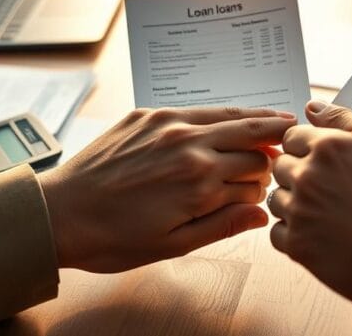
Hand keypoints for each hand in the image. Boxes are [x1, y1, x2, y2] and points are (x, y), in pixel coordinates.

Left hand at [39, 106, 294, 272]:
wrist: (59, 213)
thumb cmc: (111, 237)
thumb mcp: (172, 245)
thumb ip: (222, 225)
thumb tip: (262, 212)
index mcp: (199, 182)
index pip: (255, 170)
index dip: (265, 179)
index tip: (266, 185)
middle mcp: (189, 145)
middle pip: (250, 134)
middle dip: (273, 138)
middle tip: (293, 135)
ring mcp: (168, 124)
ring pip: (227, 114)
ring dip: (255, 116)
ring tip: (277, 117)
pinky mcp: (148, 114)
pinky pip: (195, 107)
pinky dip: (218, 112)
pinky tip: (227, 116)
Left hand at [269, 101, 351, 302]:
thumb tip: (322, 109)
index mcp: (340, 142)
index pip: (298, 132)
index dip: (310, 147)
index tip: (323, 160)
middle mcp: (314, 168)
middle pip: (284, 162)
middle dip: (301, 173)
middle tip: (331, 192)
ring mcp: (302, 206)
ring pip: (278, 196)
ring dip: (296, 204)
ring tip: (330, 218)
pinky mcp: (298, 243)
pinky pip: (278, 231)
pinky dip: (296, 236)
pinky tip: (323, 239)